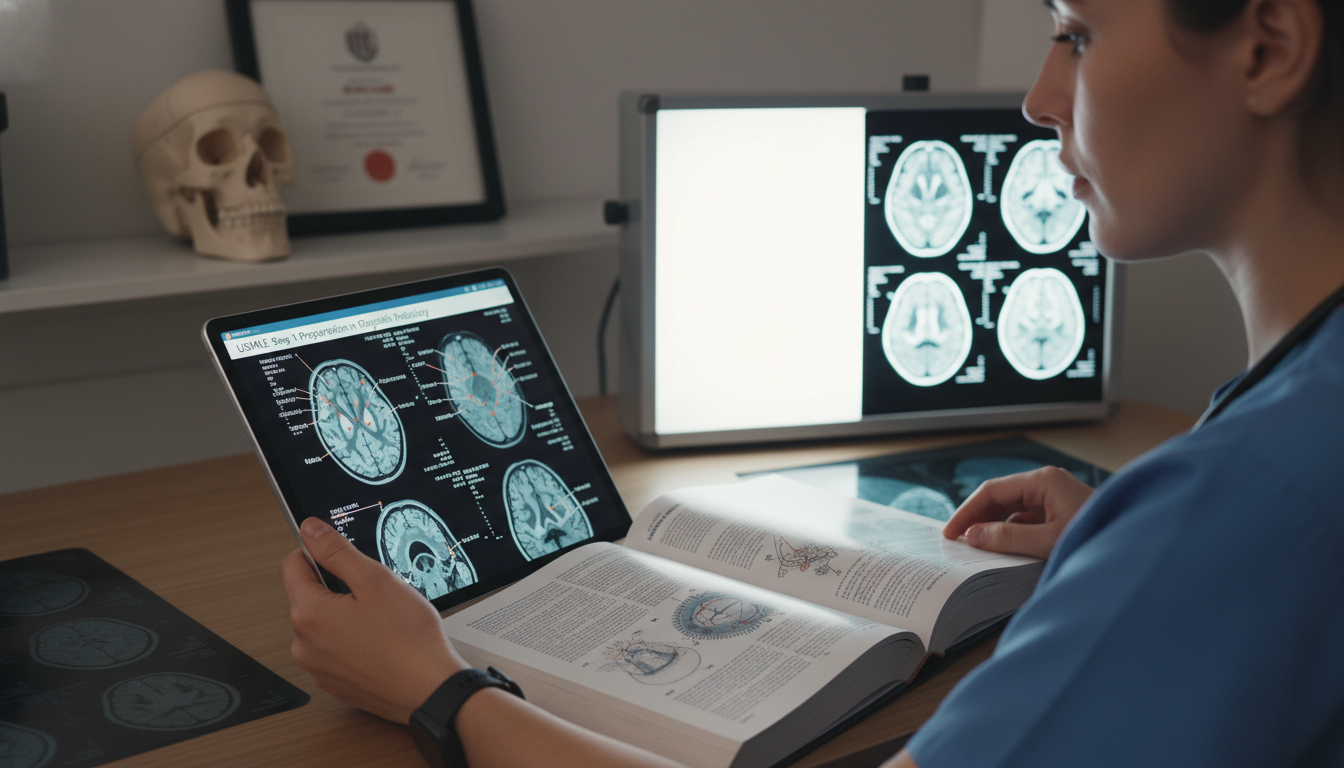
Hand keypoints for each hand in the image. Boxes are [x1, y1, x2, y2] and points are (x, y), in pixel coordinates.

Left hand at [281, 517, 466, 723]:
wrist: (430, 690)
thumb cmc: (408, 639)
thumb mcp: (375, 580)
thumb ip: (336, 552)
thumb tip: (309, 530)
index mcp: (308, 614)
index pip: (292, 566)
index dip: (318, 552)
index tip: (343, 555)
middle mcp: (303, 645)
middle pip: (308, 597)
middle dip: (337, 588)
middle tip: (375, 593)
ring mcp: (318, 668)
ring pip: (323, 625)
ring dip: (344, 615)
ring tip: (381, 621)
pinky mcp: (334, 683)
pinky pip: (334, 650)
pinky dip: (352, 641)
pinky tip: (380, 643)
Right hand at [942, 466, 1093, 558]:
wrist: (1138, 551)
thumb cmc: (1098, 539)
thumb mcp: (1047, 541)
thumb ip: (1008, 538)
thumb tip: (974, 536)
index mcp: (1043, 481)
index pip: (992, 491)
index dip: (968, 512)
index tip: (951, 533)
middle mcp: (1049, 485)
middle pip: (1002, 498)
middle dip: (980, 519)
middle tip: (959, 542)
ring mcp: (1057, 499)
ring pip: (1015, 511)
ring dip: (997, 528)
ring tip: (979, 549)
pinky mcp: (1064, 515)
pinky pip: (1030, 521)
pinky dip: (1014, 534)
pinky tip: (1006, 550)